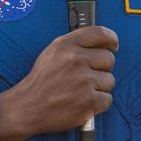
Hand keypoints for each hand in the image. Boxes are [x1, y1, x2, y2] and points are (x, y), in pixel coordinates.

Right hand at [0, 26, 117, 140]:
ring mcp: (83, 81)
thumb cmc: (42, 81)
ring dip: (100, 88)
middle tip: (87, 77)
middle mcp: (76, 60)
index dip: (111, 39)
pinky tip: (83, 102)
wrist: (27, 106)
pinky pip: (107, 99)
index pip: (100, 33)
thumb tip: (103, 43)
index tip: (113, 46)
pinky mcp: (88, 101)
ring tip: (82, 91)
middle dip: (102, 69)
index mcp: (67, 45)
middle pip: (109, 59)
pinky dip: (98, 104)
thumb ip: (76, 44)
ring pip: (110, 80)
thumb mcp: (53, 52)